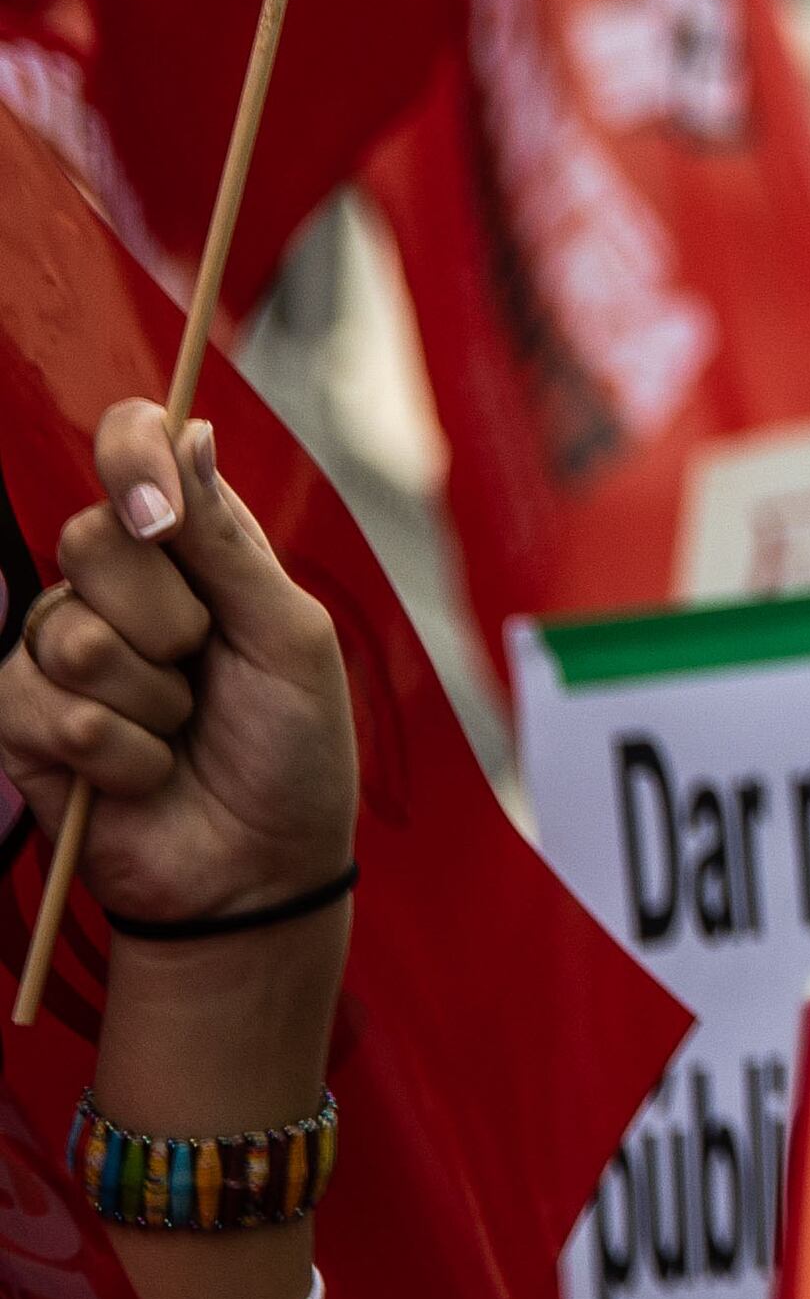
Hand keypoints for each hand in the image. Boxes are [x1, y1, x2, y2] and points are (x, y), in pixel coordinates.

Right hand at [0, 404, 355, 924]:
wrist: (258, 868)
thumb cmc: (293, 749)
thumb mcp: (289, 638)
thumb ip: (229, 543)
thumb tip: (190, 430)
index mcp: (193, 548)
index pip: (133, 449)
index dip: (132, 458)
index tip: (162, 518)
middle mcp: (119, 587)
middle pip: (91, 539)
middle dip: (167, 618)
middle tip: (205, 665)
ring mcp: (63, 651)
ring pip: (70, 631)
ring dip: (150, 699)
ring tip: (182, 730)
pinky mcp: (24, 722)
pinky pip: (46, 706)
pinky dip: (119, 752)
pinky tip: (144, 775)